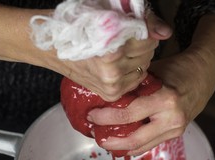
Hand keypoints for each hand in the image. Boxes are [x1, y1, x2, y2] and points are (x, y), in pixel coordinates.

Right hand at [0, 1, 171, 100]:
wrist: (48, 46)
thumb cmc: (75, 24)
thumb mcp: (105, 11)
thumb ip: (141, 19)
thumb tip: (166, 32)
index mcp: (111, 46)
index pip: (148, 37)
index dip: (142, 28)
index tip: (130, 26)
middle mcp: (113, 70)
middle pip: (148, 53)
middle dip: (140, 42)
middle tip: (122, 38)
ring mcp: (111, 84)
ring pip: (143, 67)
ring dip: (136, 58)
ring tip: (118, 51)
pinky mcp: (110, 94)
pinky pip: (135, 80)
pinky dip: (131, 71)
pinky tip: (117, 64)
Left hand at [87, 14, 214, 154]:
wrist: (204, 74)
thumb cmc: (176, 68)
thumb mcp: (152, 72)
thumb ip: (132, 86)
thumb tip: (104, 95)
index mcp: (165, 100)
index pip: (129, 114)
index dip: (106, 117)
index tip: (91, 116)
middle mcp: (172, 119)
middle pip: (135, 140)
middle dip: (112, 141)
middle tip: (96, 136)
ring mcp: (175, 130)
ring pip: (142, 147)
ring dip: (121, 147)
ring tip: (105, 141)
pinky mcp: (175, 134)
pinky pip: (151, 144)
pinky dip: (135, 145)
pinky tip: (122, 142)